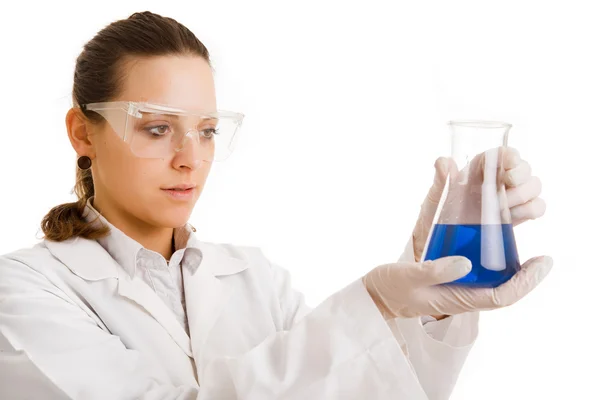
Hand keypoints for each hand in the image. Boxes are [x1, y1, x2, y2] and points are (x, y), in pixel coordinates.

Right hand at [362, 254, 552, 318]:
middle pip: (504, 290)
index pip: (501, 296)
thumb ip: (435, 269)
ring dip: (512, 269)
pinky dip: (491, 260)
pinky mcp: (451, 280)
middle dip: (526, 277)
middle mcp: (462, 296)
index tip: (542, 264)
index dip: (525, 282)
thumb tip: (466, 262)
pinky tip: (491, 244)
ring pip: (494, 283)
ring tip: (522, 247)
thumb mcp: (409, 275)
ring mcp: (457, 289)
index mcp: (456, 300)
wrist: (375, 295)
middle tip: (542, 258)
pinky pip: (479, 274)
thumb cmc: (390, 288)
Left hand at [412, 147, 545, 261]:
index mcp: (480, 168)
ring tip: (502, 208)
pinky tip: (512, 217)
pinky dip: (531, 210)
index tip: (510, 163)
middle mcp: (497, 179)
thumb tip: (444, 162)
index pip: (503, 154)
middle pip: (524, 168)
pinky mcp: (516, 216)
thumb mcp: (436, 195)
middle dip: (521, 176)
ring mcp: (509, 197)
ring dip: (524, 195)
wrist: (440, 240)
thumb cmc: (436, 212)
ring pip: (533, 186)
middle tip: (507, 186)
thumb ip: (441, 178)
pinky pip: (536, 207)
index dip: (511, 155)